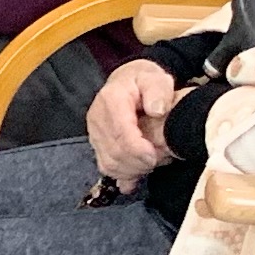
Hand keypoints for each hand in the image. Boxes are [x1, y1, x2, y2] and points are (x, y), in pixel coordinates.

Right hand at [85, 61, 180, 182]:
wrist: (127, 81)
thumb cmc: (143, 81)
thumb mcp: (155, 77)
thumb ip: (158, 90)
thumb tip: (157, 110)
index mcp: (111, 99)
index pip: (120, 132)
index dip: (137, 149)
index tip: (155, 156)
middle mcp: (96, 117)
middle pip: (114, 152)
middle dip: (138, 162)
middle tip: (160, 161)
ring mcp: (94, 132)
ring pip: (109, 163)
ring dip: (132, 170)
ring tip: (152, 164)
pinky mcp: (96, 144)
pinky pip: (105, 166)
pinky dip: (122, 175)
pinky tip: (136, 176)